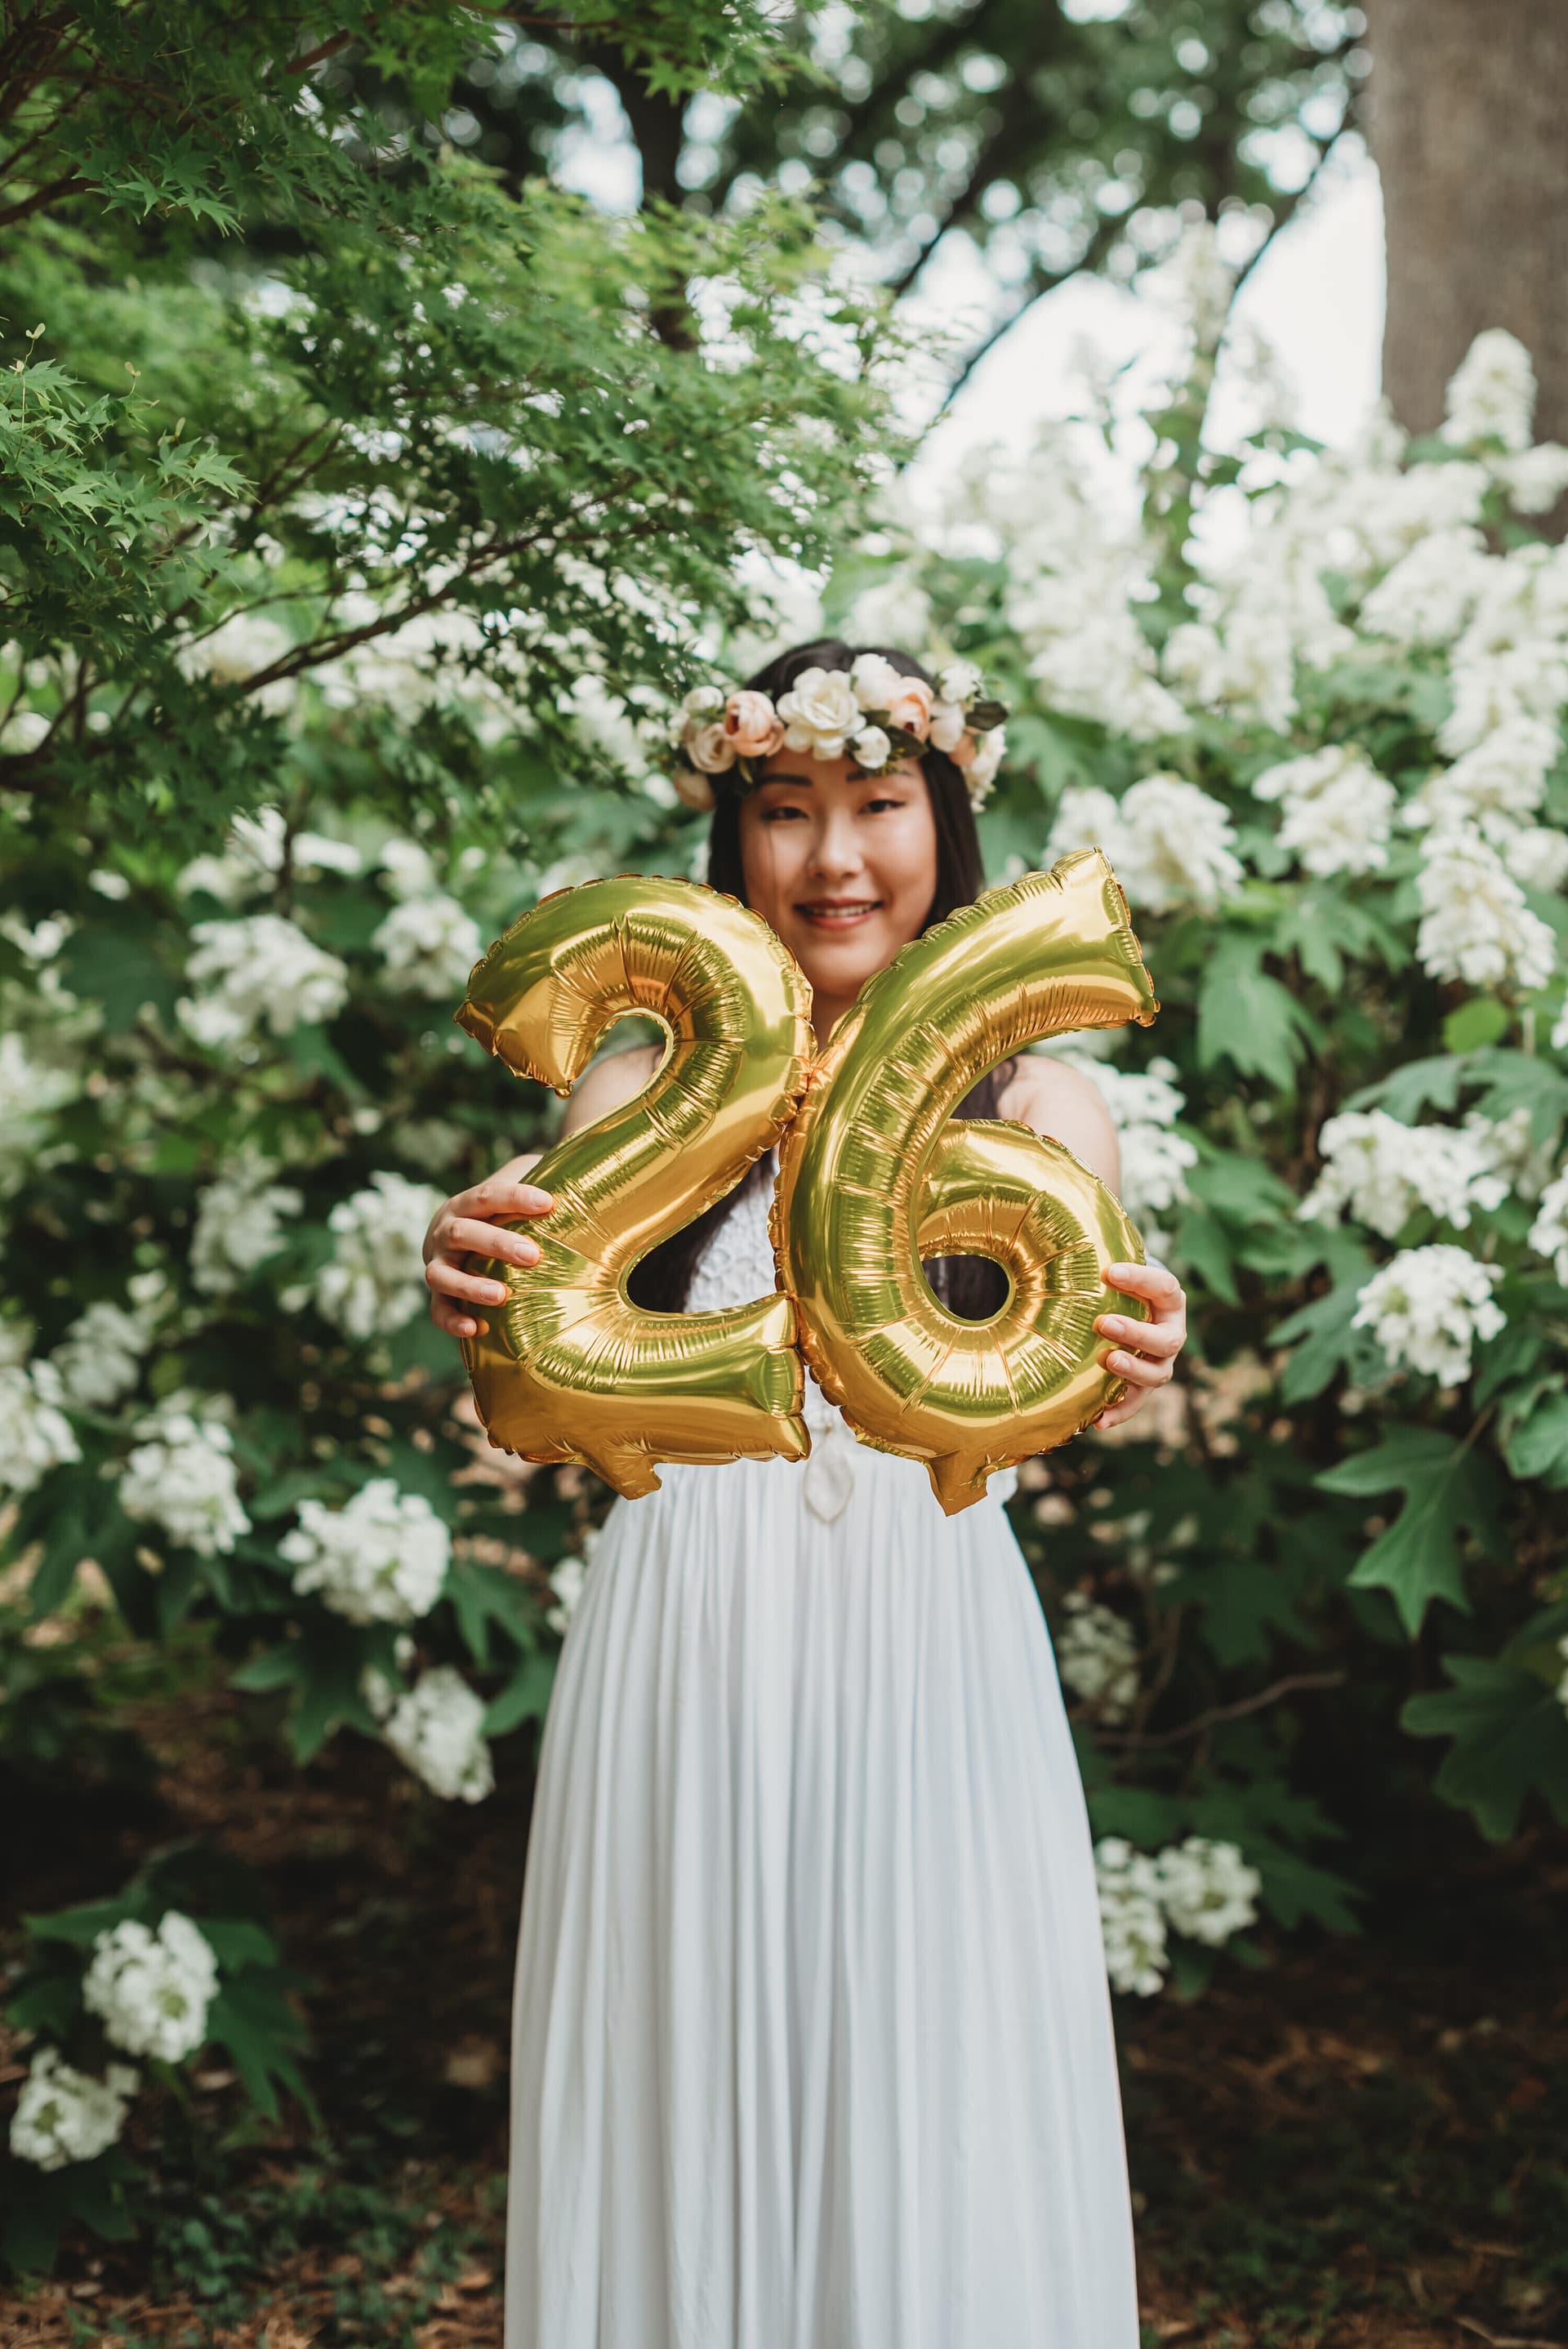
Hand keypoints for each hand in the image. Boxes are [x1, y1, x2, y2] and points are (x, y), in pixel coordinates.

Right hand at [423, 1156, 554, 1340]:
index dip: (515, 1198)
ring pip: (441, 1275)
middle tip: (532, 1256)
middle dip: (496, 1243)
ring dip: (469, 1285)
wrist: (456, 1241)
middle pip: (462, 1233)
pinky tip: (476, 1328)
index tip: (548, 1203)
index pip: (486, 1196)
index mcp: (465, 1204)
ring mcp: (436, 1264)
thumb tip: (581, 1151)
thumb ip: (543, 1176)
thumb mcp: (517, 1190)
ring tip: (501, 1296)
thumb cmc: (500, 1215)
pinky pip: (438, 1311)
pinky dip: (453, 1320)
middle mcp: (444, 1231)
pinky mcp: (438, 1296)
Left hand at [1091, 1260, 1186, 1430]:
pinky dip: (1119, 1413)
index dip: (1141, 1280)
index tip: (1109, 1271)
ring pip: (1156, 1374)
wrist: (1130, 1309)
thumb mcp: (1116, 1265)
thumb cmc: (1117, 1285)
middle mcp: (1171, 1332)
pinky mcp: (1142, 1386)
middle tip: (1103, 1322)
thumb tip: (1062, 1218)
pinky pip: (1134, 1404)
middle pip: (1165, 1340)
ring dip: (1131, 1371)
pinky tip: (1098, 1421)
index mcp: (1170, 1299)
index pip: (1163, 1288)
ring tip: (1106, 1360)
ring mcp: (1160, 1363)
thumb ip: (1099, 1250)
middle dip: (1136, 1333)